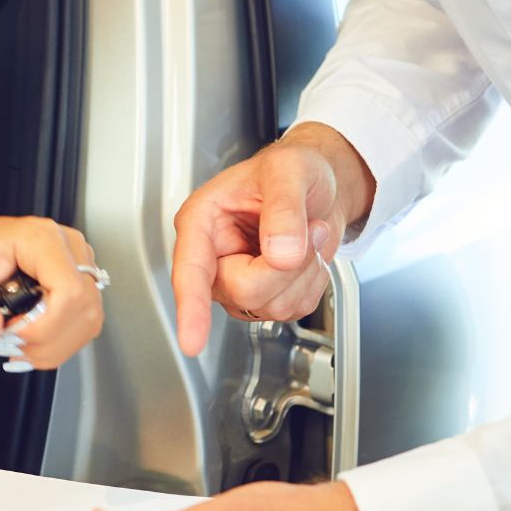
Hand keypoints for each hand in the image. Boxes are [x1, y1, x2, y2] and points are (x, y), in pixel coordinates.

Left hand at [0, 214, 105, 370]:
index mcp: (41, 237)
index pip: (69, 290)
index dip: (45, 325)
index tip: (13, 334)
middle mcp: (67, 247)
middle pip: (83, 308)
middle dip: (46, 339)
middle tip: (8, 342)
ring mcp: (78, 265)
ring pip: (88, 321)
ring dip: (52, 346)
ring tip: (15, 343)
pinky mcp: (80, 284)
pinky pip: (84, 324)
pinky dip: (56, 345)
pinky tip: (29, 343)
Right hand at [171, 123, 375, 355]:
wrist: (319, 185)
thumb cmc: (292, 170)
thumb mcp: (288, 171)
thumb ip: (283, 210)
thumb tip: (280, 253)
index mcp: (202, 222)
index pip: (191, 271)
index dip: (191, 307)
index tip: (191, 340)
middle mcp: (213, 257)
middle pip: (245, 291)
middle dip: (286, 268)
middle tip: (308, 229)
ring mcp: (237, 282)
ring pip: (271, 305)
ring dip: (306, 272)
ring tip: (309, 233)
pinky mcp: (264, 297)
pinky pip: (294, 309)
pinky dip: (314, 282)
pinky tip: (309, 255)